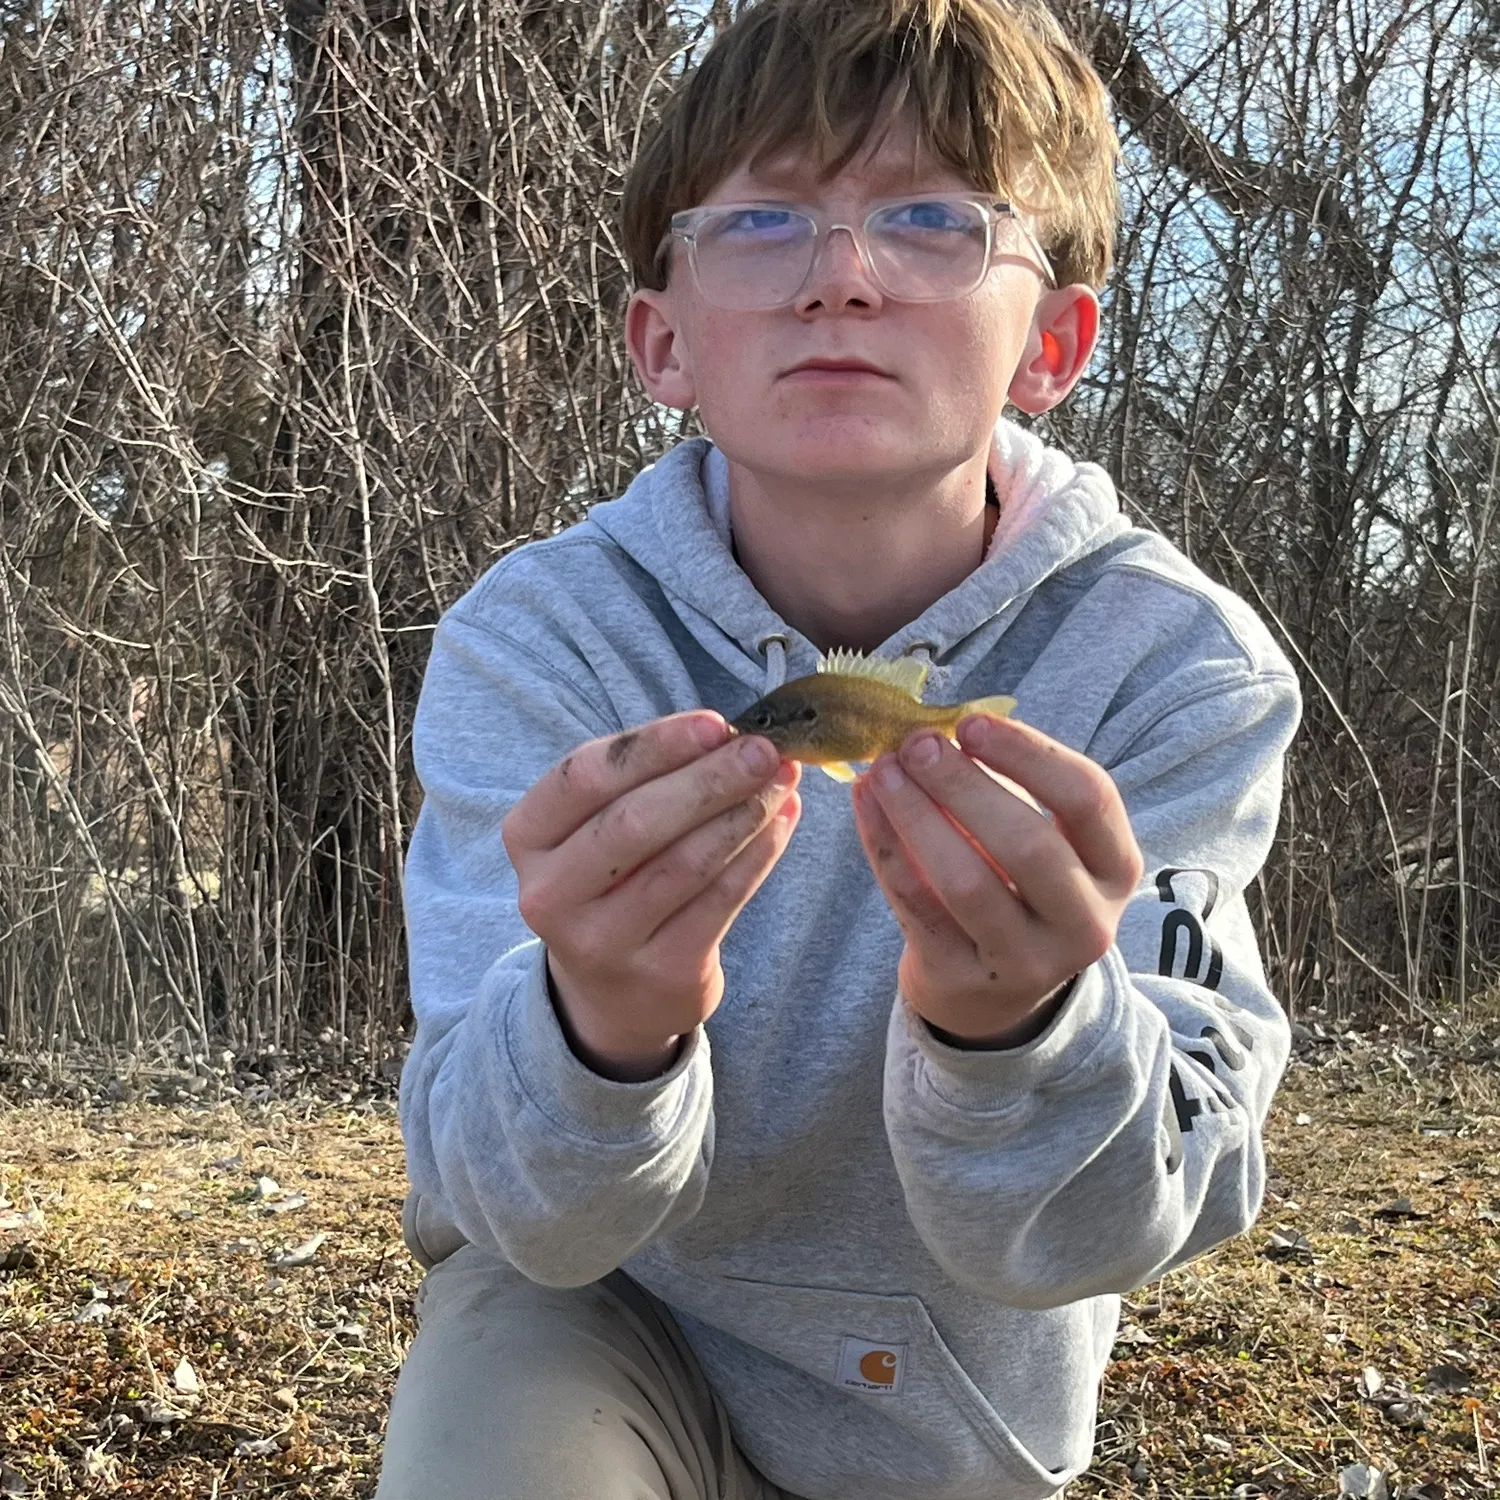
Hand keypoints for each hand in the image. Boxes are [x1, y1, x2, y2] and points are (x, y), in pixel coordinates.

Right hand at [502, 712, 800, 1080]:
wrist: (613, 994)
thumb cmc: (614, 880)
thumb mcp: (599, 828)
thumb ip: (649, 779)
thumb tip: (734, 737)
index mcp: (528, 837)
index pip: (585, 776)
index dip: (654, 745)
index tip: (716, 723)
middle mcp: (551, 893)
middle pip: (635, 822)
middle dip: (709, 779)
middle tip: (765, 750)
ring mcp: (602, 941)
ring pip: (685, 863)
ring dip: (744, 813)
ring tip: (783, 780)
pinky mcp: (661, 972)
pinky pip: (720, 901)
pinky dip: (759, 854)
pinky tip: (782, 822)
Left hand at [851, 713, 1141, 1047]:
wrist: (994, 991)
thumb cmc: (1019, 886)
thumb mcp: (1042, 840)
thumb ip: (1009, 788)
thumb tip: (937, 730)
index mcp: (1116, 869)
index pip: (1088, 799)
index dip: (1028, 754)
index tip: (972, 723)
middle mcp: (1085, 922)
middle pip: (1028, 845)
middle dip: (964, 785)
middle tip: (916, 745)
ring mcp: (1025, 961)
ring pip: (966, 882)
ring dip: (916, 816)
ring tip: (881, 771)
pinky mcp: (962, 978)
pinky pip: (915, 905)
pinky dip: (885, 847)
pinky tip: (866, 804)